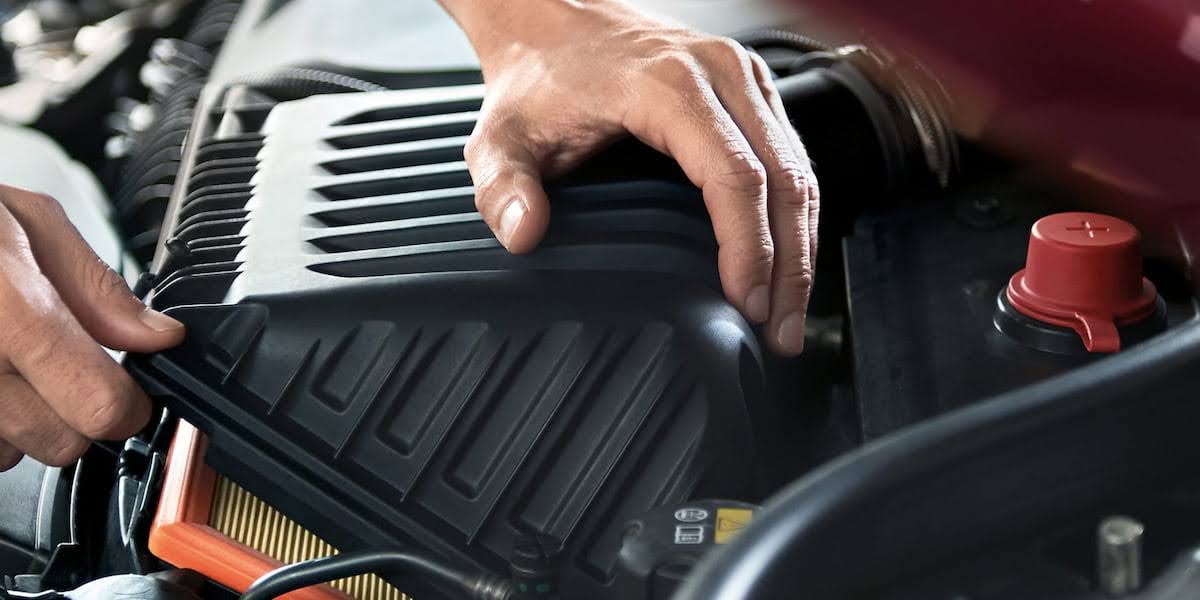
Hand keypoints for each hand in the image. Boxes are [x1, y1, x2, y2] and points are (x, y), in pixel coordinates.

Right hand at [0, 185, 183, 470]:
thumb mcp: (22, 218)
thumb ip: (94, 285)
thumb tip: (156, 336)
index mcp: (6, 309)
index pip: (98, 404)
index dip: (126, 402)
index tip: (128, 387)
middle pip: (63, 442)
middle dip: (75, 409)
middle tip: (57, 361)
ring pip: (12, 454)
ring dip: (20, 418)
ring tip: (1, 356)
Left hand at [439, 0, 818, 354]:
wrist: (552, 19)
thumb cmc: (538, 77)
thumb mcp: (501, 137)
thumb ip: (504, 187)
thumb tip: (524, 234)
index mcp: (670, 85)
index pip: (735, 176)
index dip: (749, 248)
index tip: (746, 304)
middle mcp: (721, 73)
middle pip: (784, 180)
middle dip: (791, 265)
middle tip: (780, 332)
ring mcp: (743, 77)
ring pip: (799, 171)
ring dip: (803, 247)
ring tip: (789, 314)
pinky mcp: (751, 89)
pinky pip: (791, 158)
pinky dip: (794, 216)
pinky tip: (786, 262)